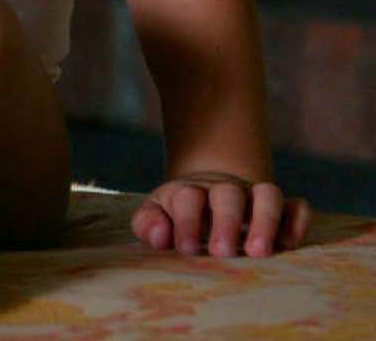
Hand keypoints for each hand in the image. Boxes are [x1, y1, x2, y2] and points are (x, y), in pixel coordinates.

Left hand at [132, 171, 311, 256]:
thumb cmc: (177, 219)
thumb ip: (148, 224)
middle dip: (226, 222)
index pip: (188, 198)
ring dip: (265, 220)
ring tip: (258, 252)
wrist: (207, 199)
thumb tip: (160, 234)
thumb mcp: (157, 218)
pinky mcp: (282, 210)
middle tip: (222, 252)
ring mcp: (255, 197)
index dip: (186, 221)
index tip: (185, 247)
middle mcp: (224, 191)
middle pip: (228, 194)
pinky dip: (297, 220)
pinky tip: (290, 244)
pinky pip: (297, 206)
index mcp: (190, 193)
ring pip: (268, 194)